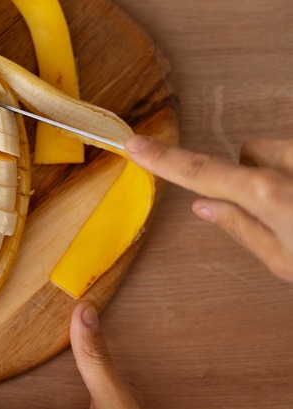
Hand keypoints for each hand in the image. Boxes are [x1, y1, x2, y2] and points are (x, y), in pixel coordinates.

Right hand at [126, 136, 292, 281]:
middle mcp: (288, 161)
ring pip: (280, 153)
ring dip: (285, 174)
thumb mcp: (285, 260)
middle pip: (249, 155)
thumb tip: (204, 207)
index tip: (135, 144)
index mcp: (266, 193)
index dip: (164, 159)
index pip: (200, 172)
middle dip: (255, 176)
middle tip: (280, 211)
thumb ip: (241, 228)